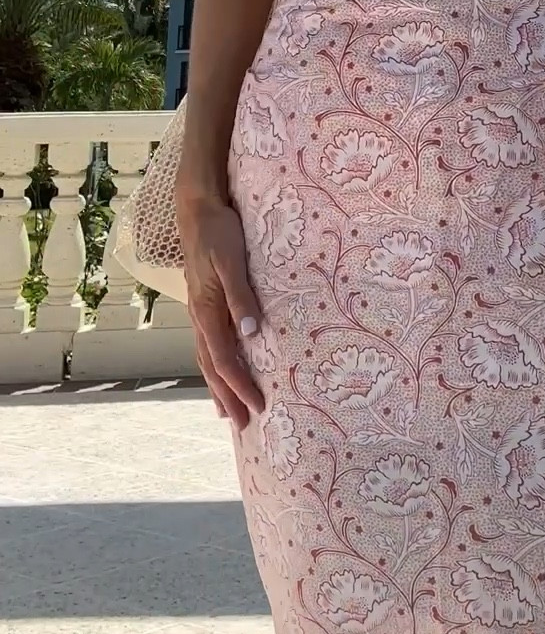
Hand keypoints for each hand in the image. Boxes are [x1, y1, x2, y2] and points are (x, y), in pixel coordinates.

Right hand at [177, 193, 263, 430]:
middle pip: (212, 367)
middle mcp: (199, 316)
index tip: (257, 406)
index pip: (224, 359)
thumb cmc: (219, 232)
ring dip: (217, 386)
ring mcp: (198, 310)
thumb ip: (241, 296)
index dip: (240, 385)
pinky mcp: (203, 302)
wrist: (197, 209)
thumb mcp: (233, 260)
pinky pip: (206, 343)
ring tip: (226, 410)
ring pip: (205, 358)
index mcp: (207, 310)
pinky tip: (219, 368)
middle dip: (227, 396)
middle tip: (244, 424)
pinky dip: (212, 364)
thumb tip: (252, 333)